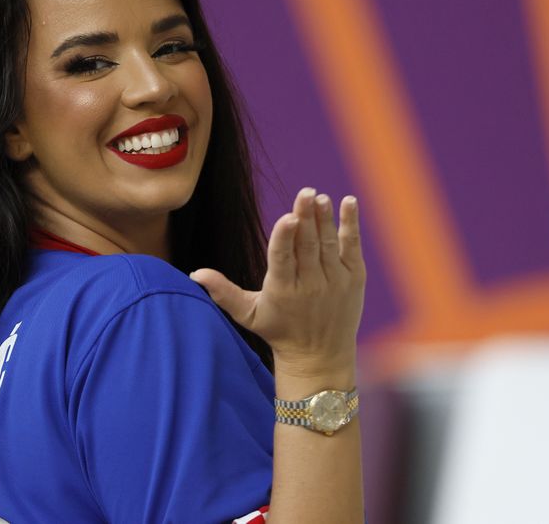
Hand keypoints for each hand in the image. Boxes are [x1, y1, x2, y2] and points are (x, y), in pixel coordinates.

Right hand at [190, 187, 365, 374]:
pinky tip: (348, 201)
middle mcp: (310, 285)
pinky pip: (352, 247)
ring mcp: (334, 281)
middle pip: (307, 246)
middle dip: (306, 217)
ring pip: (328, 244)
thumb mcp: (248, 314)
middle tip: (306, 192)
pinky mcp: (353, 279)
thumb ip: (223, 292)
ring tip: (320, 197)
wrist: (319, 356)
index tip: (288, 217)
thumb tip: (195, 273)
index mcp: (282, 290)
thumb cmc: (279, 331)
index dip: (285, 237)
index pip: (282, 258)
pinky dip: (350, 224)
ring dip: (325, 218)